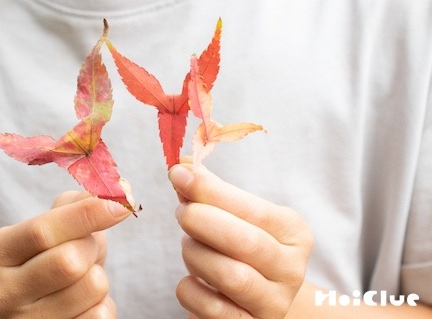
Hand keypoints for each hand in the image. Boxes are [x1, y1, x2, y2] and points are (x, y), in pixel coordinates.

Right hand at [0, 184, 132, 317]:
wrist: (31, 307)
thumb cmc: (49, 255)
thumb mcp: (54, 225)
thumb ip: (78, 203)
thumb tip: (120, 190)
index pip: (42, 231)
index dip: (86, 213)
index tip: (122, 202)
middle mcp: (2, 293)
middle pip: (69, 262)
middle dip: (91, 247)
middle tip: (87, 248)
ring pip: (92, 287)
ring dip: (99, 275)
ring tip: (81, 277)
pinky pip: (100, 316)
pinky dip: (103, 303)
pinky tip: (84, 302)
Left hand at [169, 164, 312, 318]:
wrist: (261, 298)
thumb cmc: (245, 248)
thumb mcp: (238, 217)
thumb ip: (212, 193)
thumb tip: (182, 167)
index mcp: (294, 233)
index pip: (253, 209)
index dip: (211, 191)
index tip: (179, 174)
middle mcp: (291, 271)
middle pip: (245, 243)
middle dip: (202, 221)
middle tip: (181, 212)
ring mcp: (272, 304)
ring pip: (229, 276)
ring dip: (196, 254)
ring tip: (190, 245)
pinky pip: (208, 307)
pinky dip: (189, 288)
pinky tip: (193, 279)